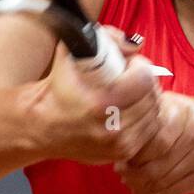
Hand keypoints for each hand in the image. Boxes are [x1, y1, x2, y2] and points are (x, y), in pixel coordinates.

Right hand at [29, 25, 162, 163]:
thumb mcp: (70, 54)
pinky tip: (132, 110)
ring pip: (154, 115)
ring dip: (147, 100)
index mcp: (100, 104)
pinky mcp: (121, 154)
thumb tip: (134, 44)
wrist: (40, 127)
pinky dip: (144, 118)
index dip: (140, 66)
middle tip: (132, 76)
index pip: (144, 80)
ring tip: (132, 92)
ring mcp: (118, 145)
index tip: (131, 63)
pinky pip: (149, 132)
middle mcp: (112, 128)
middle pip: (152, 97)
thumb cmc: (56, 89)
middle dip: (145, 82)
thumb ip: (104, 39)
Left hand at [114, 93, 193, 193]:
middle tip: (122, 174)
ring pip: (163, 182)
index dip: (131, 156)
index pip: (150, 143)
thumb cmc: (189, 120)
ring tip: (132, 183)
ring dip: (141, 187)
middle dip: (133, 175)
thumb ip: (147, 117)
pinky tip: (148, 191)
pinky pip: (176, 191)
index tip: (120, 159)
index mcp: (183, 112)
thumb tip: (115, 130)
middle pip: (155, 166)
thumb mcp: (171, 107)